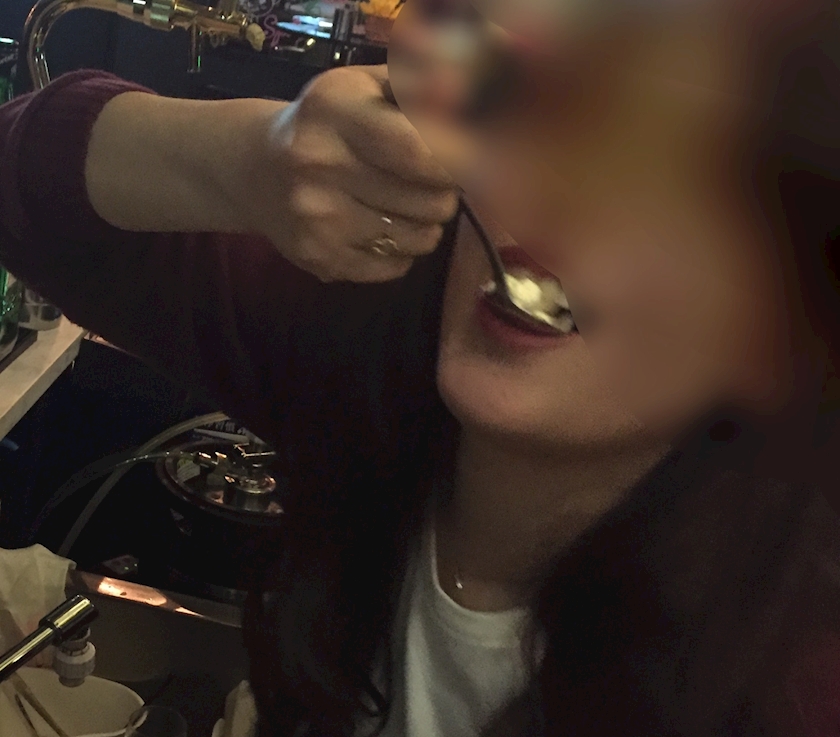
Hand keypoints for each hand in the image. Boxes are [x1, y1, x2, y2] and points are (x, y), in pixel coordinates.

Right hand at [254, 65, 459, 282]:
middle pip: (433, 202)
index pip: (425, 152)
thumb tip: (465, 100)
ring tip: (404, 206)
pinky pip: (396, 267)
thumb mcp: (367, 87)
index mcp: (336, 110)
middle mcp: (319, 164)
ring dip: (426, 224)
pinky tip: (380, 229)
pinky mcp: (319, 259)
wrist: (253, 168)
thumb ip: (422, 89)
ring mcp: (317, 218)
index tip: (466, 161)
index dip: (460, 163)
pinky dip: (401, 252)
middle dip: (444, 193)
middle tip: (428, 183)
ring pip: (420, 239)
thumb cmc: (328, 122)